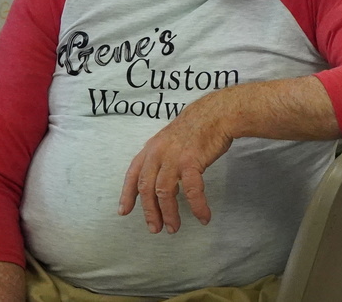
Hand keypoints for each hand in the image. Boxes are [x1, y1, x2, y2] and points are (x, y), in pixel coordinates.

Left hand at [118, 92, 234, 233]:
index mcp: (151, 148)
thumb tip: (166, 184)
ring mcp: (174, 158)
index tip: (124, 211)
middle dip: (150, 212)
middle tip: (155, 228)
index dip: (127, 194)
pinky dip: (197, 206)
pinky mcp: (191, 162)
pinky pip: (192, 191)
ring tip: (174, 228)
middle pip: (146, 188)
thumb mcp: (172, 140)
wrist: (217, 113)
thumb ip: (164, 159)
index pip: (133, 174)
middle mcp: (158, 154)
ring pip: (165, 193)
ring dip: (170, 214)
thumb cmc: (199, 126)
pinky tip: (203, 217)